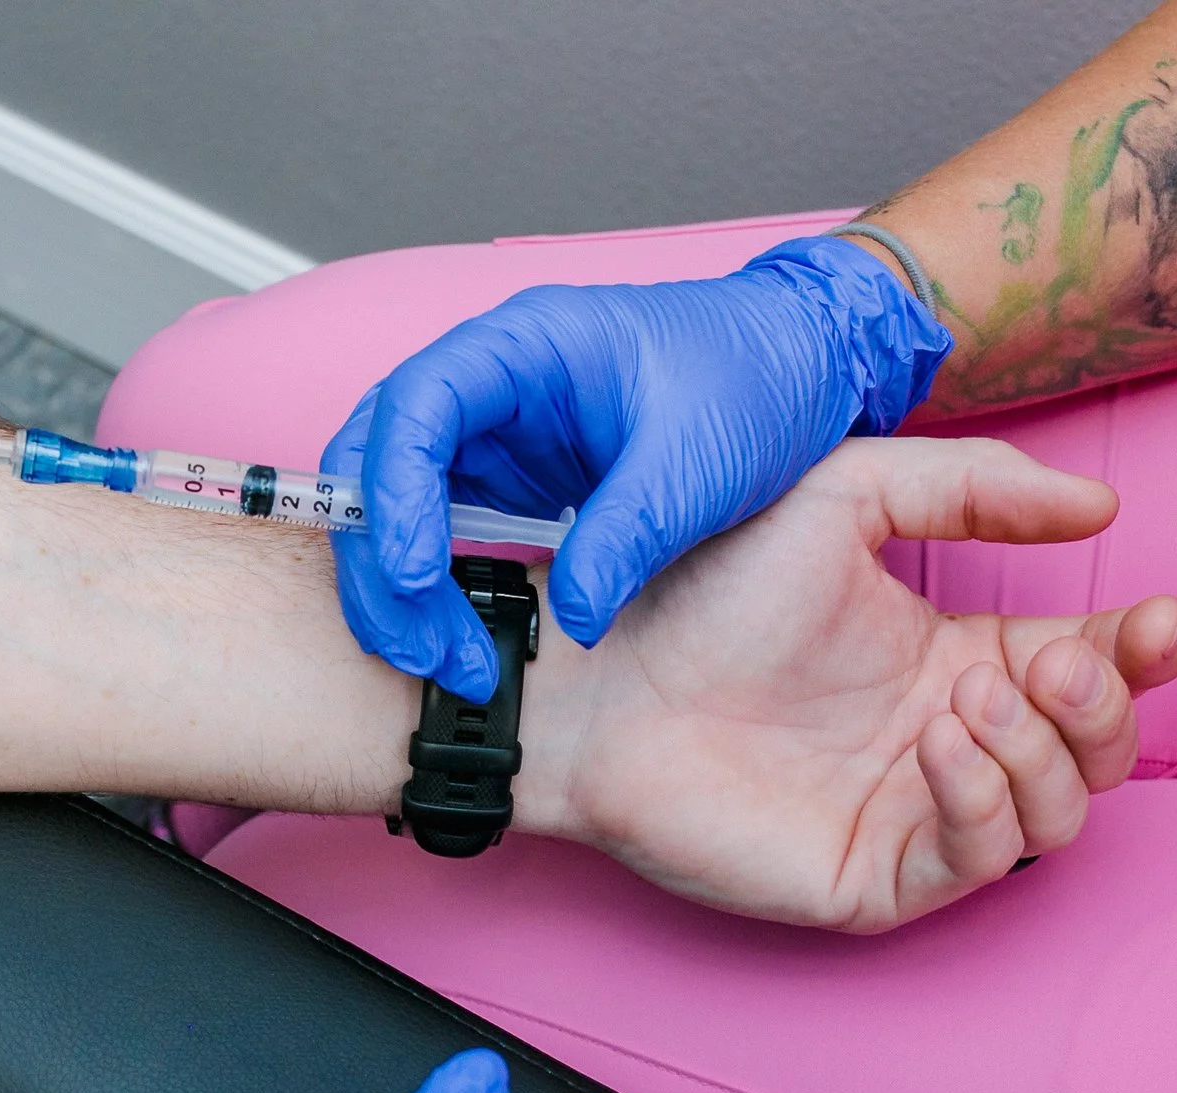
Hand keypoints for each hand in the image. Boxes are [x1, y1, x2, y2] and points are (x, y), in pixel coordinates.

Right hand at [327, 236, 948, 700]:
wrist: (800, 378)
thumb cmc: (756, 381)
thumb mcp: (700, 461)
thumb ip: (630, 535)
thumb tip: (573, 618)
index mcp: (529, 346)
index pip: (418, 403)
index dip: (395, 490)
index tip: (414, 573)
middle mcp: (492, 385)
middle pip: (377, 462)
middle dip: (381, 561)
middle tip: (424, 647)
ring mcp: (492, 436)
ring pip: (392, 507)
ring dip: (399, 590)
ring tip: (446, 662)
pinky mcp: (505, 484)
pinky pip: (434, 536)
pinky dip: (432, 593)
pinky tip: (460, 641)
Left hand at [520, 436, 1176, 931]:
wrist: (603, 671)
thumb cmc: (702, 583)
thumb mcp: (847, 495)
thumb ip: (973, 486)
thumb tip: (1102, 505)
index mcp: (953, 657)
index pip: (1091, 666)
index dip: (1140, 650)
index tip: (1154, 613)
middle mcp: (947, 740)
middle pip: (1096, 750)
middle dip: (1106, 706)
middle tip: (1054, 661)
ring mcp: (911, 814)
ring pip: (1056, 815)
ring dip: (1045, 753)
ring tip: (971, 697)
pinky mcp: (871, 877)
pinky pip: (977, 863)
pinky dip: (985, 804)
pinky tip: (937, 743)